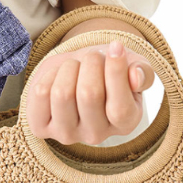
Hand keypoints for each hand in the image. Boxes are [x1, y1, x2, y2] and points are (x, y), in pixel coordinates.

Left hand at [26, 39, 154, 145]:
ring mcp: (66, 134)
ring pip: (63, 93)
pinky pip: (40, 93)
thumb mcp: (131, 66)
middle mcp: (96, 135)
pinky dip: (49, 75)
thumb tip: (136, 77)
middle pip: (88, 95)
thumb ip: (142, 72)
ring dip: (69, 67)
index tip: (116, 46)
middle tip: (93, 57)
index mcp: (125, 124)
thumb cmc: (106, 70)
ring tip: (75, 66)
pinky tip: (57, 76)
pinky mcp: (41, 127)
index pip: (120, 107)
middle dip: (91, 63)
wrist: (76, 72)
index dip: (116, 72)